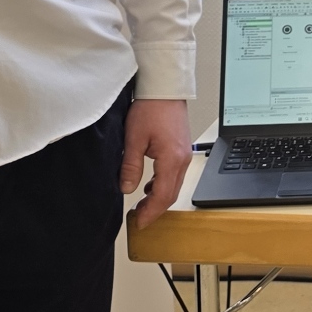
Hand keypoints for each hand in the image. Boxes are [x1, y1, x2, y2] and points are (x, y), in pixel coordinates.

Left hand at [121, 99, 191, 229]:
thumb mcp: (133, 139)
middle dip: (155, 209)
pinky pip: (175, 175)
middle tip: (139, 218)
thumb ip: (130, 166)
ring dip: (159, 198)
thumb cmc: (151, 108)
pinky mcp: (182, 149)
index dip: (150, 212)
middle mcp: (182, 160)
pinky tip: (150, 185)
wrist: (165, 89)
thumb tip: (127, 188)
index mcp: (172, 159)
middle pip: (171, 194)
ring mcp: (185, 155)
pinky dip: (163, 185)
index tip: (139, 222)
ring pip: (174, 186)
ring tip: (142, 204)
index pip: (162, 196)